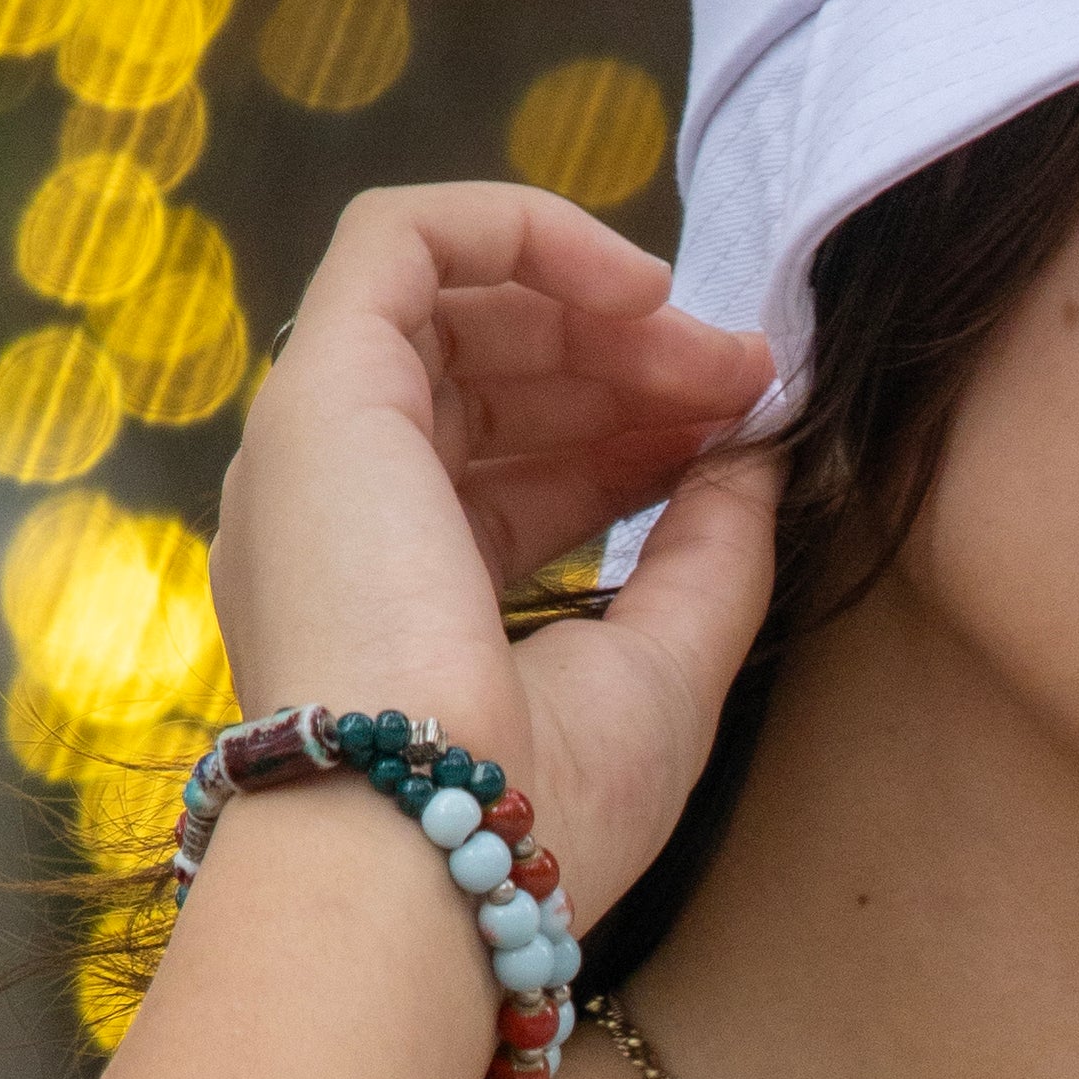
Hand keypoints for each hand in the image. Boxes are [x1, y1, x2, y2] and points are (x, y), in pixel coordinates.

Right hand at [211, 183, 779, 918]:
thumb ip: (712, 552)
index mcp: (397, 592)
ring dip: (599, 309)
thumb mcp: (665, 668)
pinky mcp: (319, 387)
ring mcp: (321, 447)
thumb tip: (758, 451)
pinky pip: (402, 236)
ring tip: (711, 352)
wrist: (433, 849)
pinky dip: (524, 228)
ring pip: (456, 301)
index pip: (519, 465)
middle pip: (493, 376)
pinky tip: (637, 291)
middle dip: (635, 362)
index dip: (638, 426)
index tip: (742, 432)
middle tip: (746, 380)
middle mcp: (342, 513)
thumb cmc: (538, 803)